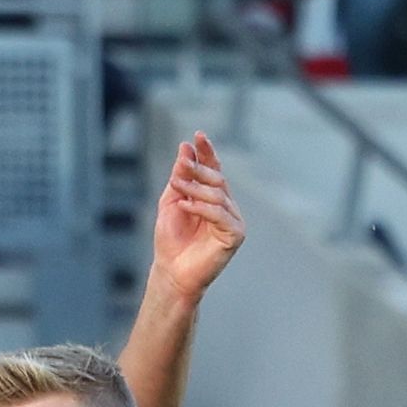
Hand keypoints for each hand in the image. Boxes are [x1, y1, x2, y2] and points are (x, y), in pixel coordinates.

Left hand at [151, 129, 243, 302]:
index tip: (198, 135)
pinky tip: (186, 207)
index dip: (207, 152)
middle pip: (217, 179)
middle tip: (181, 166)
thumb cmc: (171, 239)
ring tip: (177, 189)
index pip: (213, 169)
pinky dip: (202, 208)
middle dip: (198, 170)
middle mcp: (226, 206)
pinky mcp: (235, 235)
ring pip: (218, 195)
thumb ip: (180, 177)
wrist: (171, 271)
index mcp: (212, 197)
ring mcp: (233, 220)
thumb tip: (186, 147)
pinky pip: (221, 215)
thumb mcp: (172, 201)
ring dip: (195, 189)